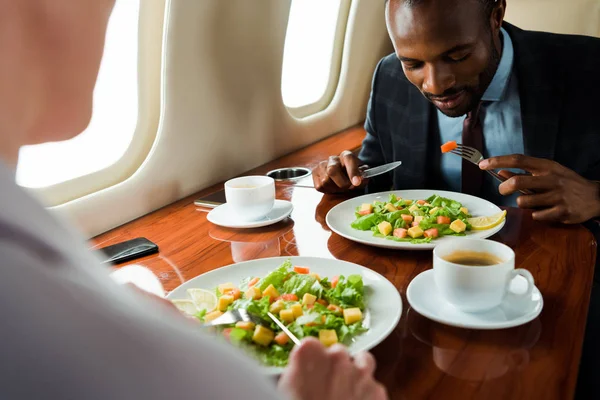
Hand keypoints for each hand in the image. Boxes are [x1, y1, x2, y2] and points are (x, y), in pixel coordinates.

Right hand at [278, 338, 387, 399]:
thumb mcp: (285, 387)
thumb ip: (297, 370)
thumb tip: (302, 370)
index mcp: (309, 351)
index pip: (312, 345)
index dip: (311, 360)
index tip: (309, 371)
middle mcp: (337, 356)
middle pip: (338, 352)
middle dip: (334, 367)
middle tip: (327, 386)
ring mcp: (360, 372)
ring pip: (363, 360)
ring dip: (357, 371)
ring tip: (349, 388)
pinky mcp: (377, 391)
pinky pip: (374, 387)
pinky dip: (368, 395)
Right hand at [313, 151, 367, 192]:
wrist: (343, 175)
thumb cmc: (352, 175)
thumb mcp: (362, 175)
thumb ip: (364, 178)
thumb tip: (360, 180)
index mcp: (346, 156)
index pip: (349, 160)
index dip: (353, 172)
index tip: (357, 182)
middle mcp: (333, 159)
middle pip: (332, 170)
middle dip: (341, 183)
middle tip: (348, 188)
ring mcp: (322, 166)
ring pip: (325, 181)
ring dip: (335, 188)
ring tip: (340, 187)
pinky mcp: (315, 174)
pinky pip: (319, 186)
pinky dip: (327, 190)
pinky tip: (332, 187)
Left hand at [480, 155, 599, 223]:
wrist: (595, 196)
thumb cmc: (566, 183)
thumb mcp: (547, 173)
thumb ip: (524, 173)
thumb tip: (500, 171)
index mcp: (547, 166)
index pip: (518, 160)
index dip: (498, 161)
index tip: (482, 164)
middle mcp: (551, 179)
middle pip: (517, 182)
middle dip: (504, 188)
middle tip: (503, 190)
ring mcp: (557, 196)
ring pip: (524, 202)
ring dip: (522, 203)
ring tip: (531, 201)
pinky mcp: (562, 211)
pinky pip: (536, 215)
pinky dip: (536, 215)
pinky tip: (545, 211)